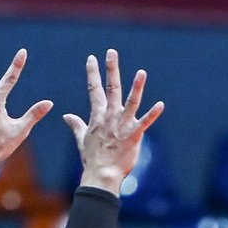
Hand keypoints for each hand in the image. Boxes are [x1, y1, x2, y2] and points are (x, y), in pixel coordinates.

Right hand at [66, 49, 164, 192]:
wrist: (101, 175)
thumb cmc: (92, 159)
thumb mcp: (82, 139)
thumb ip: (76, 125)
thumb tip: (66, 116)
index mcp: (98, 116)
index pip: (94, 90)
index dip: (93, 73)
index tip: (91, 58)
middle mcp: (110, 117)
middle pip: (111, 88)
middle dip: (110, 69)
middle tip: (111, 52)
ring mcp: (123, 125)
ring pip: (131, 101)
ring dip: (137, 86)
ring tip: (141, 72)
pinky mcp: (134, 135)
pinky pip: (145, 122)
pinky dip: (153, 114)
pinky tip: (161, 104)